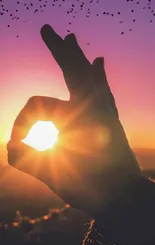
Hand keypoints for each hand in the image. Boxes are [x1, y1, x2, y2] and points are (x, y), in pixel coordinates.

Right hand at [7, 25, 140, 213]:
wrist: (124, 198)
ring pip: (90, 75)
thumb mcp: (54, 176)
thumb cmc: (91, 189)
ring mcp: (104, 111)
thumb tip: (9, 148)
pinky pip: (104, 90)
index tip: (16, 147)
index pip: (35, 105)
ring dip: (77, 57)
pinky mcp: (111, 120)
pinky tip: (100, 63)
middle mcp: (93, 106)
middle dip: (58, 50)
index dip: (20, 123)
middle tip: (48, 30)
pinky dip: (99, 76)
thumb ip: (27, 160)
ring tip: (72, 40)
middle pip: (71, 68)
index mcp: (75, 115)